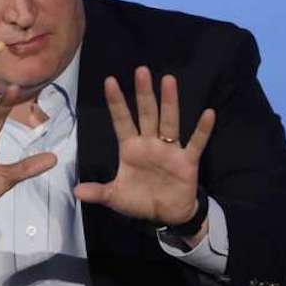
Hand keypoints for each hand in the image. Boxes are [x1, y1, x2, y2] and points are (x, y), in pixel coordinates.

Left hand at [73, 66, 215, 232]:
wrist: (166, 215)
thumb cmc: (139, 199)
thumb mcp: (115, 197)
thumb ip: (98, 192)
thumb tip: (76, 192)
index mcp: (131, 148)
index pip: (122, 121)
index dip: (116, 103)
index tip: (109, 81)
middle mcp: (150, 143)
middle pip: (147, 114)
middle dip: (143, 94)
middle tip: (141, 70)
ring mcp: (170, 150)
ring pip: (169, 122)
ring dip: (169, 102)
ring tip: (168, 80)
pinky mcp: (187, 161)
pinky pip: (196, 143)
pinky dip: (203, 130)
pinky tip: (208, 113)